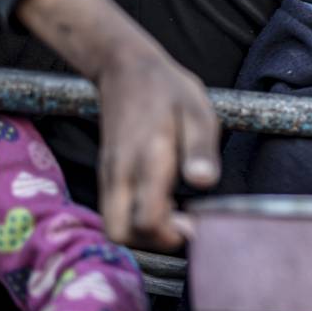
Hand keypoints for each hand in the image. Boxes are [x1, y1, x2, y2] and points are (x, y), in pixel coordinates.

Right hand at [16, 0, 220, 251]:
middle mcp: (120, 174)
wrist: (125, 68)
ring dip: (143, 232)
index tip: (195, 225)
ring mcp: (108, 174)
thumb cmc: (168, 91)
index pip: (146, 220)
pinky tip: (161, 201)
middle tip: (183, 226)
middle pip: (121, 233)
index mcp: (147, 161)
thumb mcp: (199, 113)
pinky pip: (112, 210)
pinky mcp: (106, 173)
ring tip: (175, 213)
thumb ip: (201, 149)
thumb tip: (205, 182)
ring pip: (113, 225)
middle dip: (153, 242)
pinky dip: (134, 219)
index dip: (171, 235)